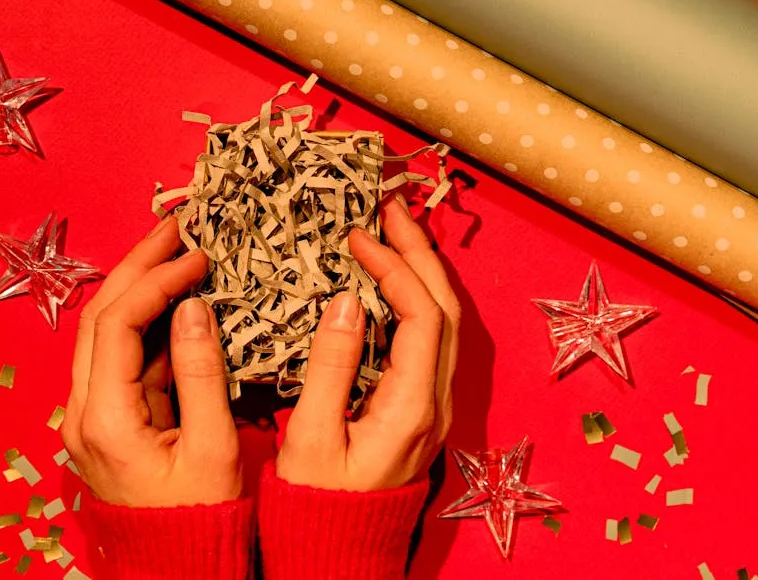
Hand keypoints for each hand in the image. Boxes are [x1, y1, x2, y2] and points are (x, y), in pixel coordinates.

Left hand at [61, 217, 241, 506]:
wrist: (176, 568)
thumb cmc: (200, 519)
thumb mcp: (213, 448)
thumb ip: (202, 374)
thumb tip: (196, 307)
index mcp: (103, 419)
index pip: (120, 323)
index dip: (158, 279)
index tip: (198, 254)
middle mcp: (82, 412)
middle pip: (101, 316)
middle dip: (139, 265)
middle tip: (177, 226)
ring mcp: (91, 414)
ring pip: (108, 332)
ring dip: (141, 288)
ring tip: (177, 251)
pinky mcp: (108, 418)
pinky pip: (124, 357)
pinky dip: (151, 323)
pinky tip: (180, 301)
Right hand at [277, 195, 459, 490]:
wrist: (340, 552)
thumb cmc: (318, 503)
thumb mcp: (311, 437)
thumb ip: (330, 367)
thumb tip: (344, 302)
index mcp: (412, 406)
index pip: (420, 314)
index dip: (394, 267)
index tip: (357, 238)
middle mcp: (436, 402)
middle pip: (447, 310)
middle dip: (421, 253)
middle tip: (388, 211)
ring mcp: (434, 406)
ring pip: (446, 323)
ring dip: (423, 273)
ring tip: (393, 234)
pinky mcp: (421, 408)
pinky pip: (432, 340)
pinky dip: (416, 300)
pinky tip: (391, 284)